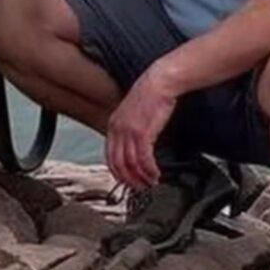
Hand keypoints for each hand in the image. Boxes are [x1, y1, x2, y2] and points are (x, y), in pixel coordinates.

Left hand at [105, 66, 179, 190]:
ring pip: (130, 164)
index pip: (109, 156)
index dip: (118, 172)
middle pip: (118, 163)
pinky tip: (155, 173)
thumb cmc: (150, 96)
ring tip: (150, 182)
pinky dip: (149, 169)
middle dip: (129, 179)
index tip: (127, 181)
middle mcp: (117, 129)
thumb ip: (130, 130)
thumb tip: (134, 148)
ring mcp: (128, 131)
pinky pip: (142, 158)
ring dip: (141, 177)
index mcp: (113, 125)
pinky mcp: (142, 132)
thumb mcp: (133, 114)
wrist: (159, 82)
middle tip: (139, 187)